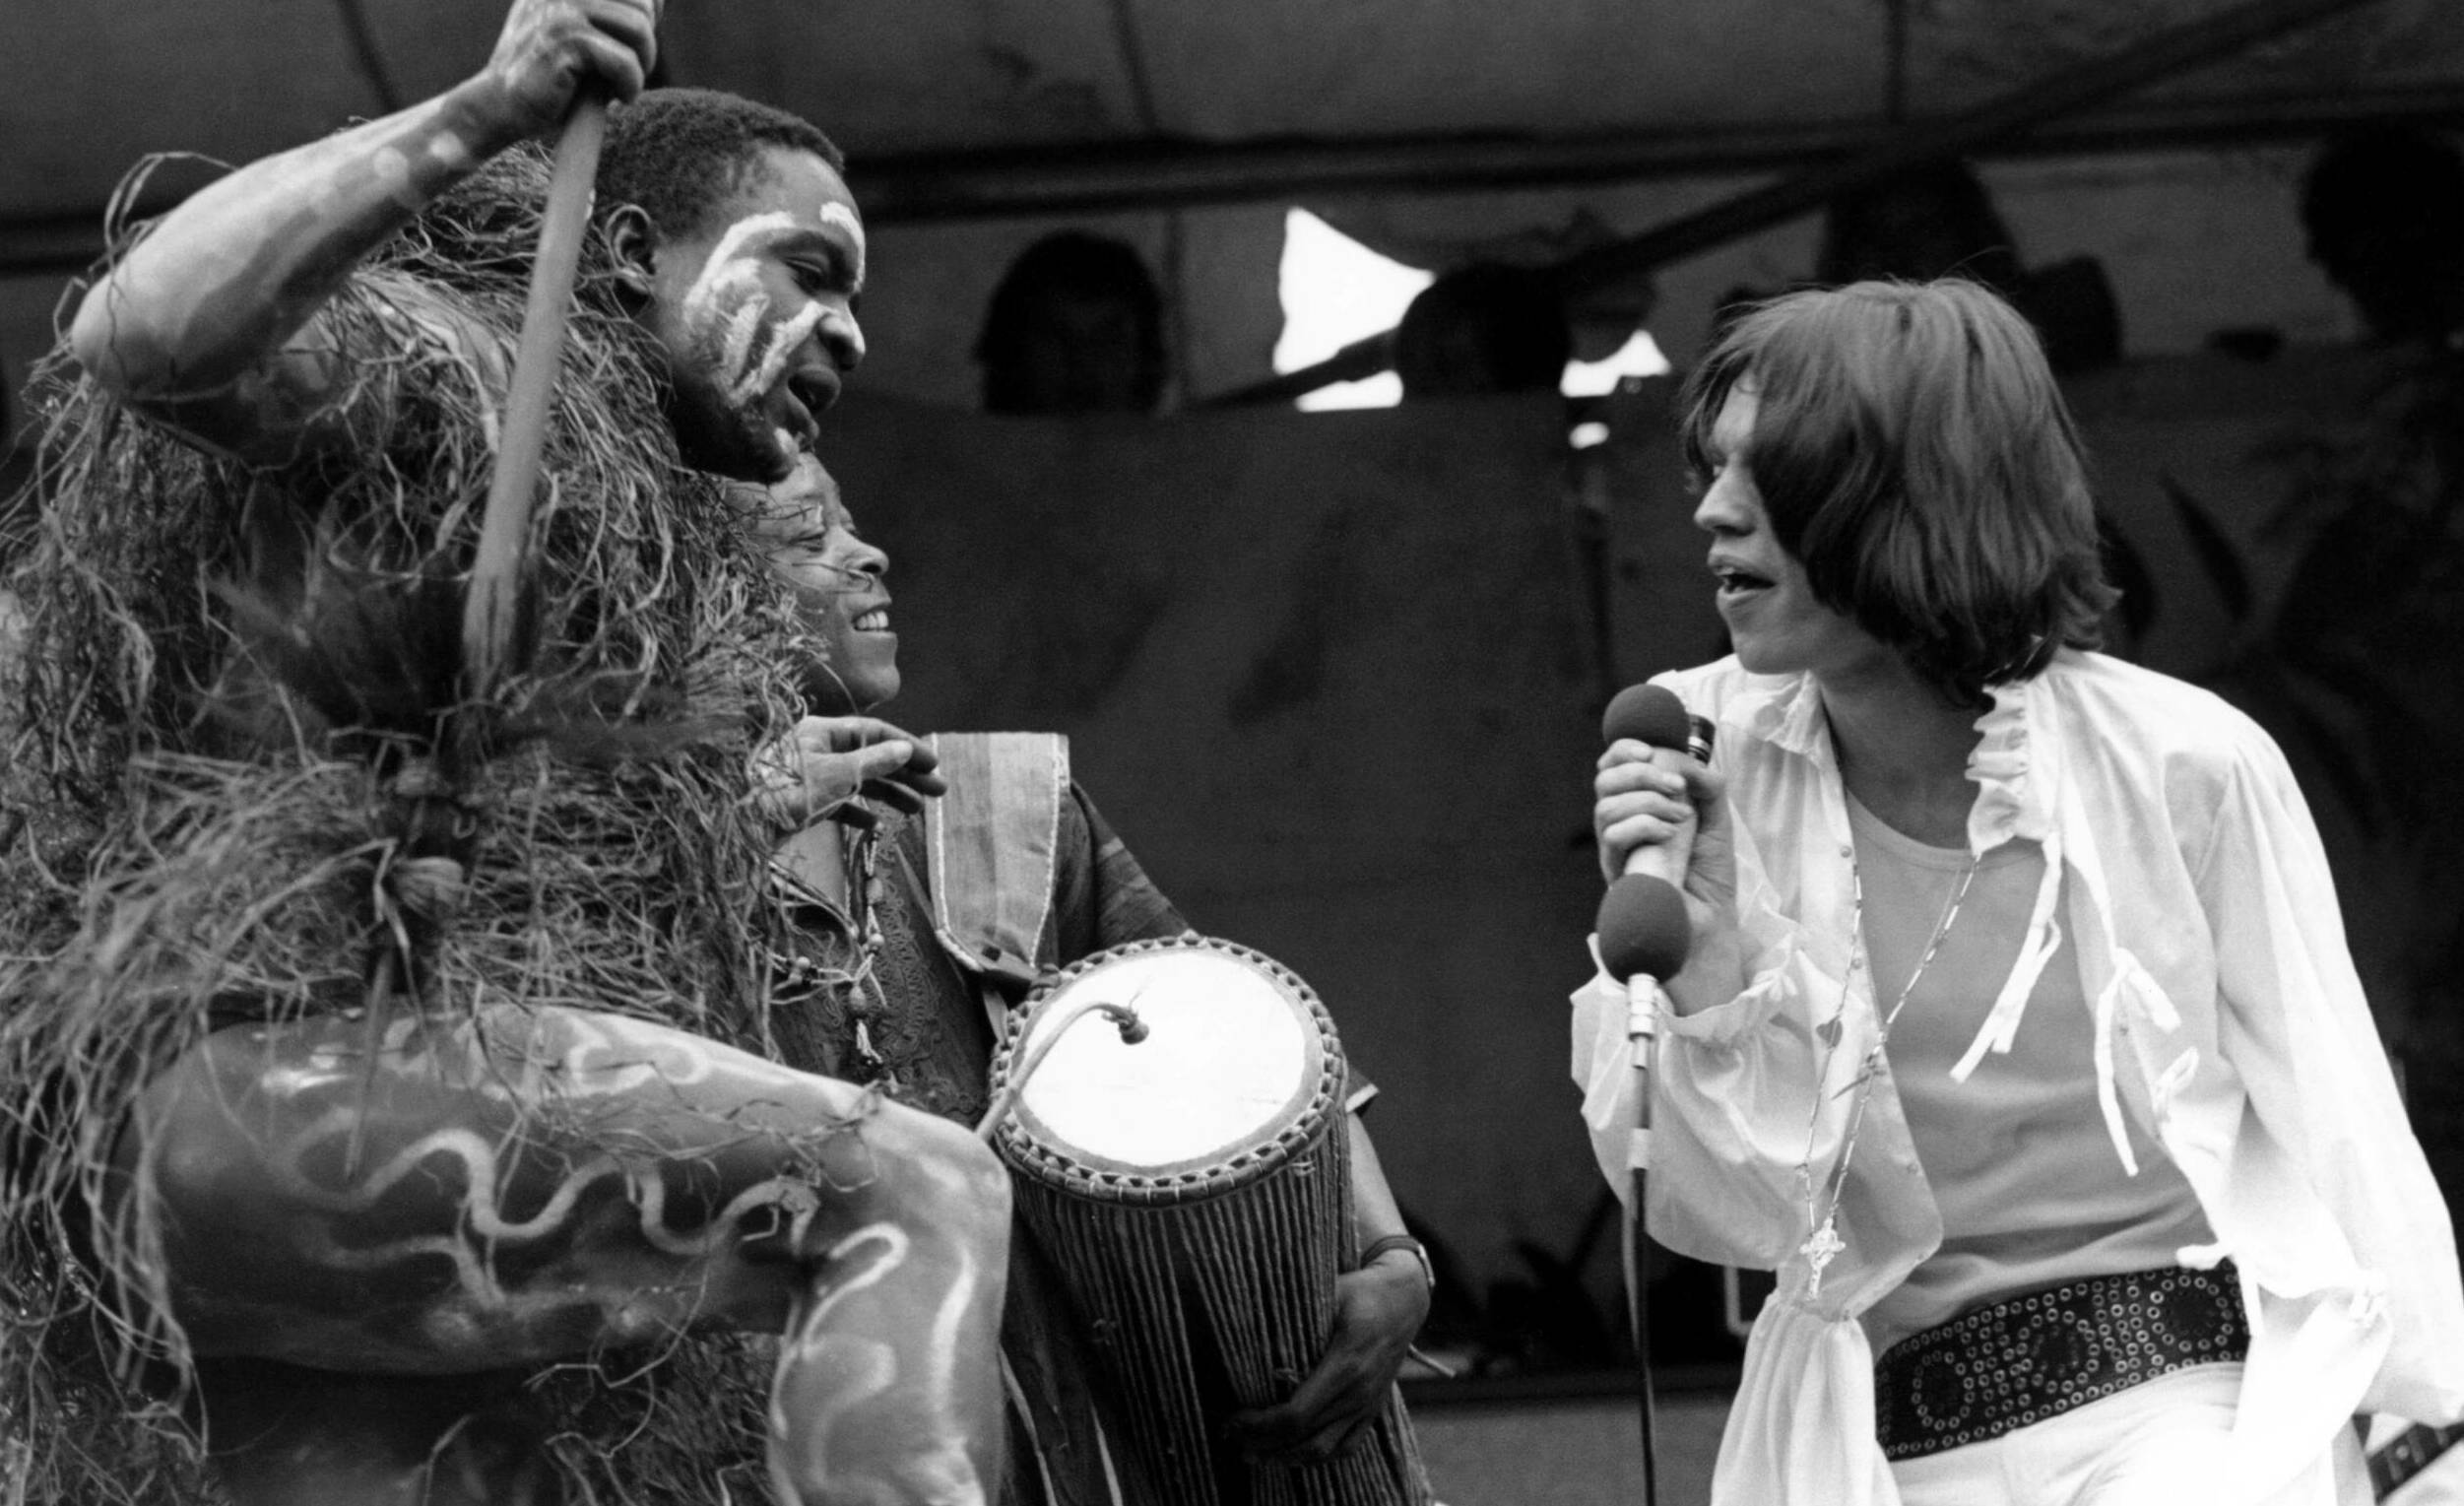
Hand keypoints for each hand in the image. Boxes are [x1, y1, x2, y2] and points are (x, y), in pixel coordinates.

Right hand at [472, 0, 660, 142]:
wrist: (500, 105)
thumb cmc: (547, 76)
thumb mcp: (578, 32)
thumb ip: (609, 11)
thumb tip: (658, 1)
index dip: (648, 12)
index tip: (633, 41)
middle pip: (643, 2)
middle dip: (646, 42)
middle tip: (627, 70)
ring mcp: (562, 8)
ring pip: (639, 28)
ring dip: (642, 65)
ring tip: (621, 84)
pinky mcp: (565, 39)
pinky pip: (626, 62)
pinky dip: (630, 86)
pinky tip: (616, 97)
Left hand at [752, 716, 947, 829]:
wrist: (739, 825)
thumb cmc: (786, 791)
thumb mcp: (836, 774)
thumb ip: (873, 761)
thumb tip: (904, 748)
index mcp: (823, 732)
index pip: (875, 733)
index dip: (908, 747)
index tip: (934, 763)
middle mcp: (818, 750)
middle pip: (872, 757)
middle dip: (906, 774)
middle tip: (939, 790)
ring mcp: (811, 776)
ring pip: (860, 781)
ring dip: (889, 794)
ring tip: (917, 810)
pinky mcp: (803, 802)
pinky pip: (840, 803)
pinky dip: (860, 813)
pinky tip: (877, 826)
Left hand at [1224, 1251, 1428, 1464]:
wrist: (1404, 1300)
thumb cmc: (1361, 1292)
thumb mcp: (1328, 1292)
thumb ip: (1291, 1313)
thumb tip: (1241, 1319)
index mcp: (1346, 1366)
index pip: (1296, 1414)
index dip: (1260, 1425)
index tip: (1233, 1418)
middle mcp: (1359, 1394)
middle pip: (1304, 1439)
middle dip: (1263, 1444)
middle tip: (1232, 1438)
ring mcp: (1368, 1406)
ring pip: (1325, 1452)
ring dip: (1286, 1458)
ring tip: (1255, 1455)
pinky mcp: (1373, 1411)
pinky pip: (1347, 1448)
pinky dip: (1317, 1458)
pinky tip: (1291, 1454)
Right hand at [1596, 747, 1735, 933]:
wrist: (1711, 919)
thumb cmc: (1709, 872)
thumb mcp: (1716, 817)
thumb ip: (1705, 783)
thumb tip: (1680, 760)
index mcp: (1636, 807)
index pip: (1612, 768)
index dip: (1622, 751)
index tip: (1650, 751)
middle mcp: (1619, 826)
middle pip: (1604, 782)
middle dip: (1641, 774)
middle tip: (1676, 788)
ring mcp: (1615, 851)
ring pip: (1606, 808)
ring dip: (1648, 802)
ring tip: (1680, 816)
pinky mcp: (1617, 873)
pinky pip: (1615, 837)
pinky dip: (1645, 826)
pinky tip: (1670, 836)